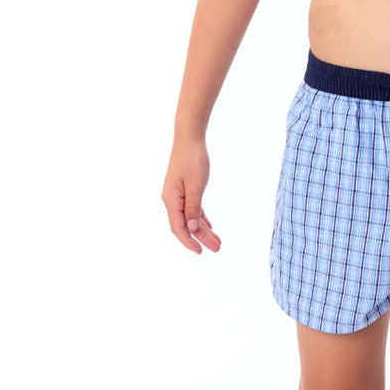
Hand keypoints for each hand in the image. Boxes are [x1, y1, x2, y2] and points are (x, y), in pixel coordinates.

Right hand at [162, 137, 221, 253]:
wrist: (189, 137)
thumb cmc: (193, 159)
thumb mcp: (196, 185)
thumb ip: (193, 208)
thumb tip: (190, 229)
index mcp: (171, 200)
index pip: (178, 227)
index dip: (189, 241)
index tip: (201, 251)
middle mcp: (172, 199)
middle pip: (186, 225)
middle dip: (202, 238)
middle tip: (218, 248)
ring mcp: (178, 194)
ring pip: (191, 217)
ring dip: (204, 229)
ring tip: (217, 241)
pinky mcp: (185, 189)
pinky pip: (193, 208)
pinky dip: (201, 218)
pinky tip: (210, 226)